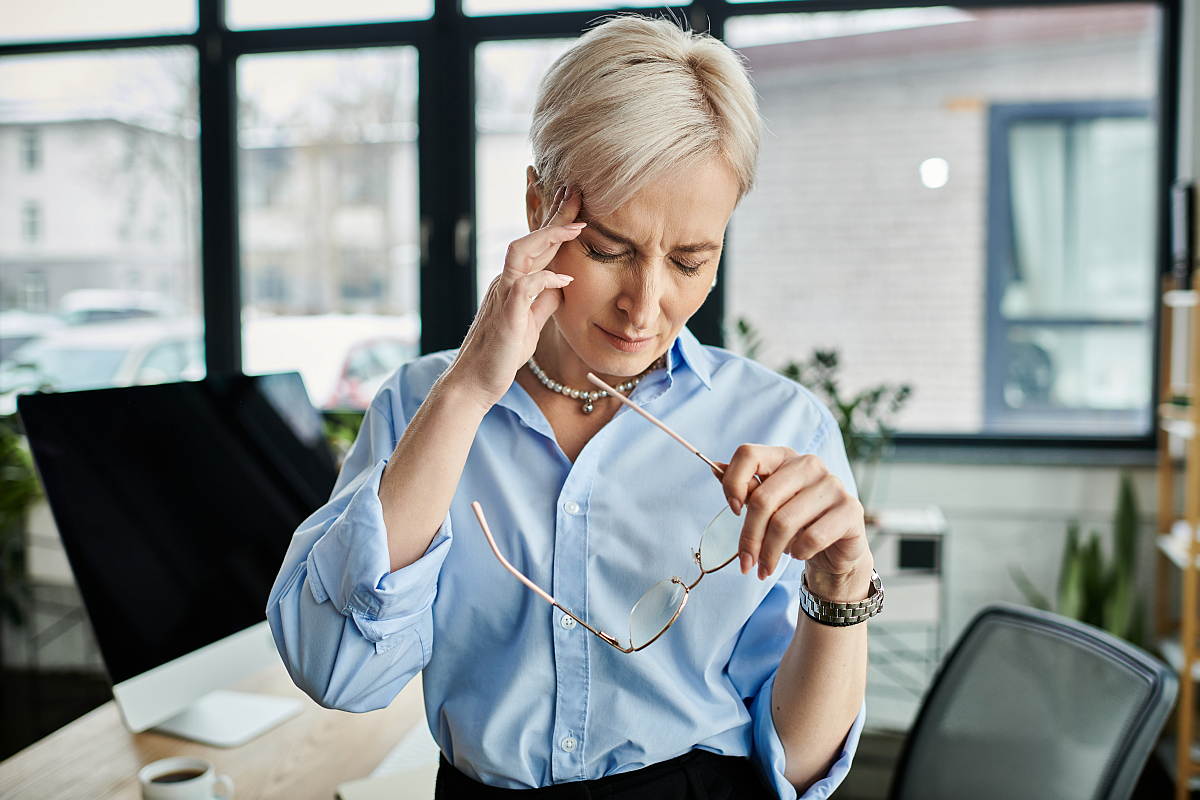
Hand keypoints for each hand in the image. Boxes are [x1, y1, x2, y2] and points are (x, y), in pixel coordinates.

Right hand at [447, 184, 586, 407]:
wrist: (475, 380)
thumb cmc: (503, 352)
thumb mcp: (531, 322)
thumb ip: (544, 301)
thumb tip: (562, 283)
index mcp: (513, 282)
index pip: (536, 245)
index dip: (555, 222)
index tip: (575, 202)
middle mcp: (505, 281)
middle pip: (529, 238)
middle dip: (554, 214)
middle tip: (577, 192)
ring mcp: (503, 295)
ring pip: (521, 252)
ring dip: (548, 237)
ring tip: (575, 226)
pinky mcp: (506, 315)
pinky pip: (524, 287)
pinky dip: (546, 278)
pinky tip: (564, 277)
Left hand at [710, 445, 870, 584]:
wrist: (834, 549)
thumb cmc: (795, 524)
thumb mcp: (767, 506)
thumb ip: (745, 488)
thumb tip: (715, 468)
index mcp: (784, 457)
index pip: (748, 454)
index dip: (733, 483)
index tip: (734, 510)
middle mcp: (809, 464)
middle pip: (763, 499)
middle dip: (749, 538)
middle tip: (746, 563)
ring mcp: (832, 484)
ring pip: (784, 523)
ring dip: (770, 553)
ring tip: (766, 567)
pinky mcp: (850, 509)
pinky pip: (812, 537)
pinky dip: (799, 552)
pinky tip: (799, 554)